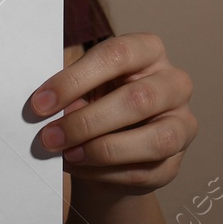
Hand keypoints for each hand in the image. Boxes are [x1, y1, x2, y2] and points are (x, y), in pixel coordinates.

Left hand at [31, 33, 195, 197]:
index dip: (75, 79)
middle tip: (49, 136)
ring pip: (154, 140)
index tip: (40, 103)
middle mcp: (175, 84)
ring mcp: (182, 125)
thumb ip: (69, 91)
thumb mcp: (80, 87)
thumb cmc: (91, 102)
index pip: (117, 55)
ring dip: (102, 150)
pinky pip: (144, 172)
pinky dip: (104, 173)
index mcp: (148, 51)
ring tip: (67, 153)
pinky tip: (79, 166)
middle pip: (138, 99)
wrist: (106, 150)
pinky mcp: (175, 163)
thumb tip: (47, 107)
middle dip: (87, 121)